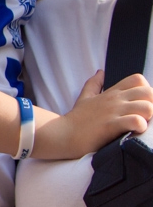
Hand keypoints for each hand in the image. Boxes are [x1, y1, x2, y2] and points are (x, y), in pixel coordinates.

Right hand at [37, 70, 152, 158]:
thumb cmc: (76, 119)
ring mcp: (113, 112)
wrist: (63, 134)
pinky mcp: (111, 126)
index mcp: (111, 93)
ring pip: (147, 107)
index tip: (141, 104)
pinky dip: (140, 127)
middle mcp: (115, 100)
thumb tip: (100, 72)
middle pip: (148, 92)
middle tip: (144, 117)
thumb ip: (94, 84)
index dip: (146, 91)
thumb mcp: (85, 97)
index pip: (138, 80)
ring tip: (140, 125)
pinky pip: (136, 122)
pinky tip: (134, 132)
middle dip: (152, 104)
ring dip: (148, 117)